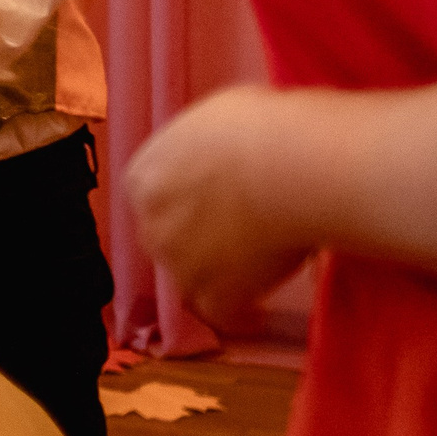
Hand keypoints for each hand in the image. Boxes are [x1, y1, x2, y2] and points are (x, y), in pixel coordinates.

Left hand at [128, 86, 313, 330]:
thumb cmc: (259, 129)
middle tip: (241, 238)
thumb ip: (200, 151)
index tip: (217, 208)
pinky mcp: (214, 295)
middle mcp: (149, 222)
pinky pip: (220, 313)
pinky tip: (259, 305)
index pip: (155, 201)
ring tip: (256, 268)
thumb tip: (214, 155)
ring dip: (216, 279)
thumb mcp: (212, 122)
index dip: (187, 206)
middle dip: (196, 243)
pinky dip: (238, 311)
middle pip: (166, 241)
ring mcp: (178, 263)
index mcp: (143, 177)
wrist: (293, 167)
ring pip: (189, 280)